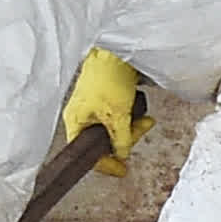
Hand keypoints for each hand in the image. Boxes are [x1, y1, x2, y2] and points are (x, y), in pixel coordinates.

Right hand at [60, 45, 148, 176]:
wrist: (114, 52)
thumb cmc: (108, 79)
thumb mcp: (117, 116)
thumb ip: (121, 140)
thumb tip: (123, 154)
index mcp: (75, 122)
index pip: (88, 155)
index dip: (106, 164)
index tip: (123, 170)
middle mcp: (82, 116)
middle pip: (105, 141)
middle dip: (127, 138)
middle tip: (142, 130)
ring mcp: (93, 107)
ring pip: (114, 129)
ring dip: (132, 127)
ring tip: (145, 120)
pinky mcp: (105, 98)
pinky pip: (118, 116)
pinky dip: (130, 116)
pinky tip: (139, 109)